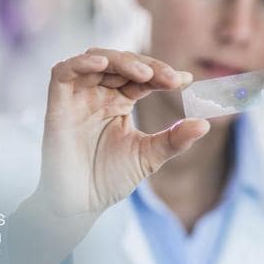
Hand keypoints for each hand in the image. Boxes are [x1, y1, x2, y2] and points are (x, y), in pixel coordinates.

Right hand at [39, 48, 209, 215]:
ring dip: (121, 60)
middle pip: (122, 62)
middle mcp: (99, 94)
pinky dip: (81, 63)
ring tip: (145, 73)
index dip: (163, 74)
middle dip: (148, 66)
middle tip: (171, 79)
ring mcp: (77, 97)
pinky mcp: (57, 103)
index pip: (143, 77)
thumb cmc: (110, 179)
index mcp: (120, 102)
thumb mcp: (149, 156)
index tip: (187, 80)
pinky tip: (102, 63)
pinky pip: (63, 72)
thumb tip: (206, 124)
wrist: (79, 204)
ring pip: (96, 59)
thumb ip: (175, 139)